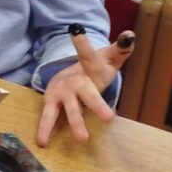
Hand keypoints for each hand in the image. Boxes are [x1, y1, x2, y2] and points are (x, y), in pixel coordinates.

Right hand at [36, 26, 135, 146]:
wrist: (66, 75)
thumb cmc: (94, 69)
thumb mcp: (109, 58)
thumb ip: (121, 49)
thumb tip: (130, 35)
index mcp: (89, 67)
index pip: (88, 54)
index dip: (82, 43)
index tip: (76, 30)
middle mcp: (74, 79)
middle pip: (87, 93)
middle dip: (96, 105)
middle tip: (108, 118)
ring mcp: (62, 93)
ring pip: (69, 109)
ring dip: (75, 123)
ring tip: (83, 139)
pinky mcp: (51, 103)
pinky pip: (49, 118)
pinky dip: (45, 129)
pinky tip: (42, 141)